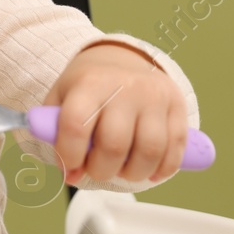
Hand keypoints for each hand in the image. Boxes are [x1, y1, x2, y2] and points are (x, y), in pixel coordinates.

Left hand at [41, 41, 186, 184]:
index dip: (69, 156)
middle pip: (115, 145)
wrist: (122, 59)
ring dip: (133, 174)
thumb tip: (70, 174)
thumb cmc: (87, 88)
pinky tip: (149, 171)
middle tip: (97, 170)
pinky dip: (162, 169)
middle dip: (101, 170)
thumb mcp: (61, 98)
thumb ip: (55, 135)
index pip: (76, 125)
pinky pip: (175, 149)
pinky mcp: (177, 106)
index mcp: (90, 83)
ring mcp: (155, 96)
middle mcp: (125, 87)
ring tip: (122, 170)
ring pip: (149, 151)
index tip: (70, 167)